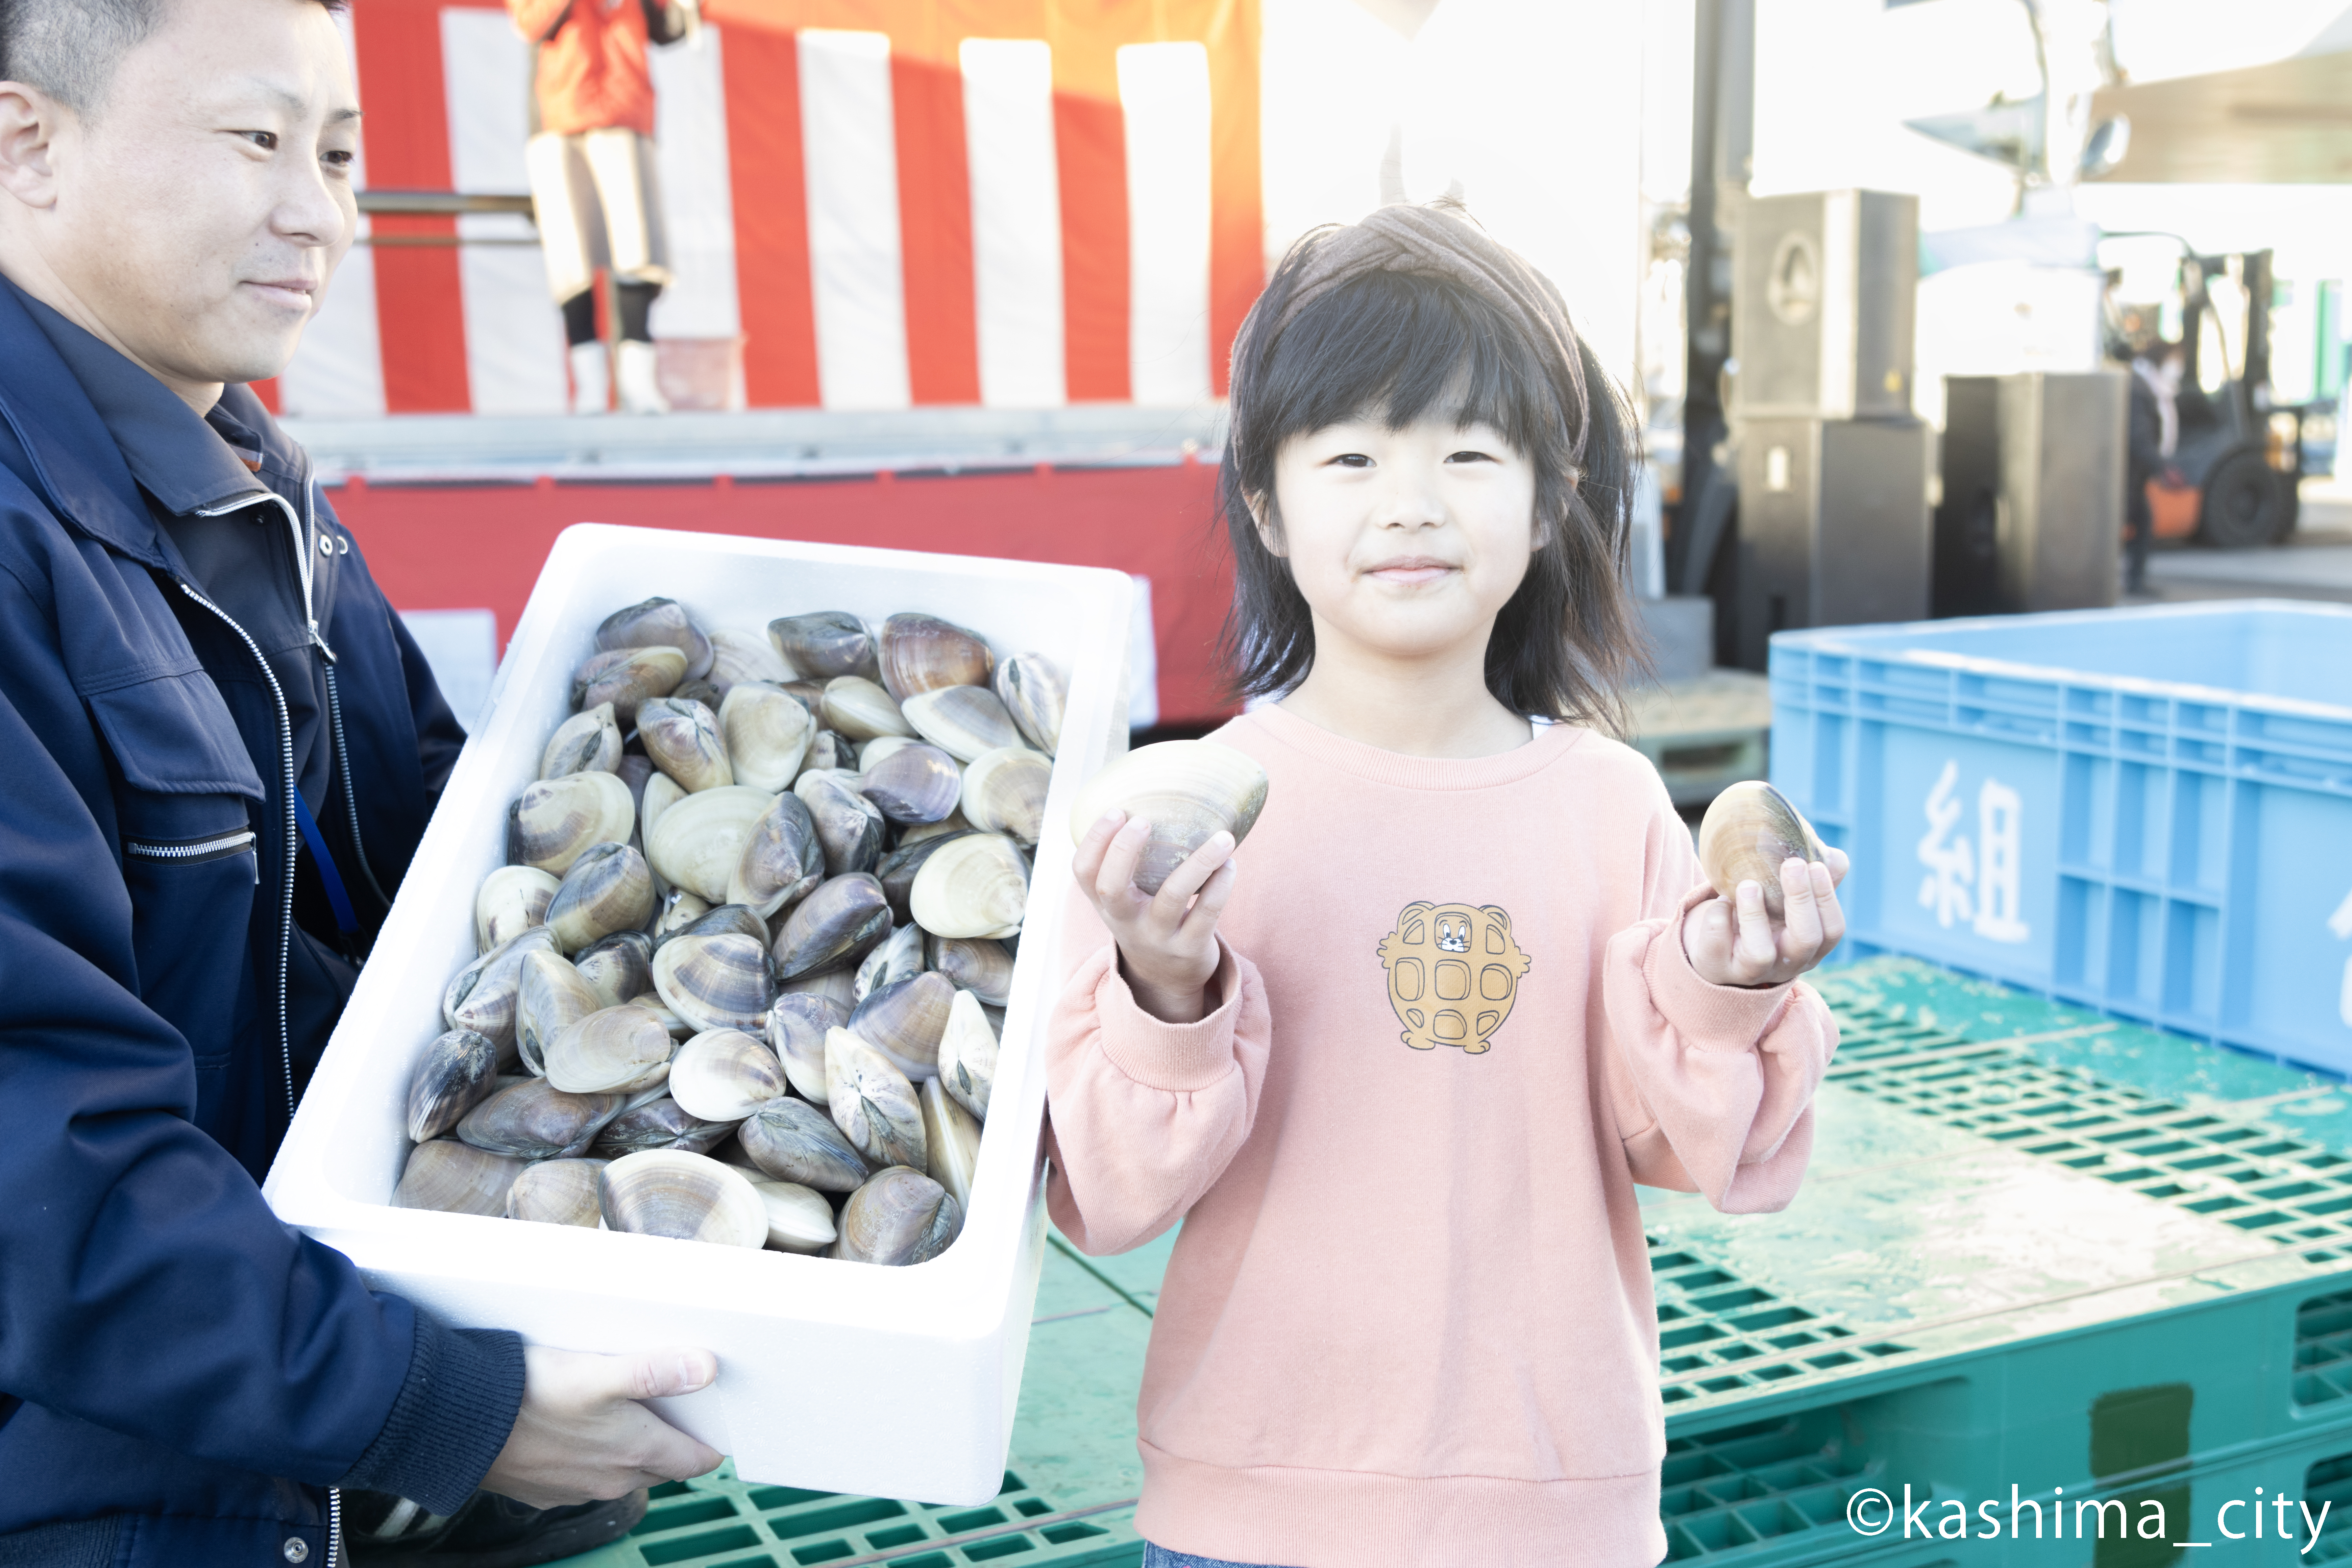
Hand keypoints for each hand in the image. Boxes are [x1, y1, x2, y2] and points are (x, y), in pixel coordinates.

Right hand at [479, 1346, 723, 1507]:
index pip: (694, 1461)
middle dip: (672, 1441)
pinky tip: (577, 1427)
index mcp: (635, 1454)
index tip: (717, 1424)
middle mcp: (610, 1480)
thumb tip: (707, 1368)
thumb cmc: (532, 1396)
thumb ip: (656, 1372)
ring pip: (620, 1470)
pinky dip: (590, 1454)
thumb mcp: (602, 1373)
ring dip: (629, 1446)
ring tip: (627, 1411)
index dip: (708, 1443)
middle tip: (675, 1407)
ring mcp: (574, 1488)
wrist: (460, 1424)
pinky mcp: (543, 1488)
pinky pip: (582, 1474)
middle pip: (660, 1466)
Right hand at [1072, 810, 1235, 1023]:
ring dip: (1199, 862)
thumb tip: (1148, 798)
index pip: (1083, 873)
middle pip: (1111, 889)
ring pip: (1172, 897)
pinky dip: (1221, 885)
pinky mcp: (1189, 949)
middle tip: (1144, 819)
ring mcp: (1157, 938)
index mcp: (1106, 904)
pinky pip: (1207, 914)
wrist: (1166, 980)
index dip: (1095, 841)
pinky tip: (1230, 864)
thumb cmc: (1147, 920)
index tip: (1117, 810)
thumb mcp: (1127, 900)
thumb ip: (1128, 864)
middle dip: (1123, 852)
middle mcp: (1126, 922)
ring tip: (1224, 837)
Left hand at [1681, 846, 1848, 987]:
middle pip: (1805, 940)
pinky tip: (1721, 901)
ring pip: (1760, 953)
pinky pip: (1717, 945)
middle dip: (1801, 899)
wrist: (1714, 946)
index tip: (1815, 865)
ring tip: (1748, 885)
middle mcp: (1785, 964)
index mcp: (1809, 948)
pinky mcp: (1718, 967)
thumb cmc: (1760, 917)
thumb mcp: (1787, 902)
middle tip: (1793, 864)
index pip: (1831, 930)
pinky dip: (1719, 918)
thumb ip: (1810, 881)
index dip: (1827, 898)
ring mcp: (1750, 971)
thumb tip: (1835, 857)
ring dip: (1755, 914)